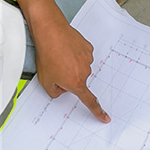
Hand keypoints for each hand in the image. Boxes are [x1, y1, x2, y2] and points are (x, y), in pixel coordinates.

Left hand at [15, 0, 109, 121]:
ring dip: (70, 64)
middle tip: (56, 68)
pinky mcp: (87, 48)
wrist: (50, 31)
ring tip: (58, 56)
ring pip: (79, 68)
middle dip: (68, 78)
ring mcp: (87, 58)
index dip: (98, 111)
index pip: (90, 101)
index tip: (105, 118)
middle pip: (79, 81)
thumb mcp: (45, 81)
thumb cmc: (47, 54)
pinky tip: (64, 49)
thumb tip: (61, 90)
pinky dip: (74, 54)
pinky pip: (81, 56)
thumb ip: (55, 92)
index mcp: (76, 83)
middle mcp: (85, 72)